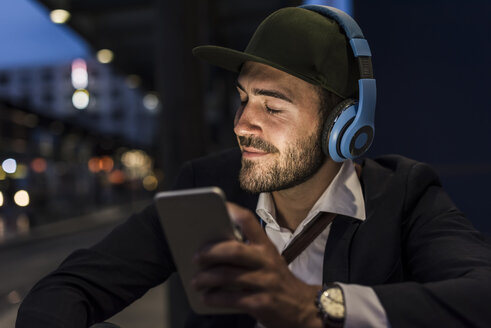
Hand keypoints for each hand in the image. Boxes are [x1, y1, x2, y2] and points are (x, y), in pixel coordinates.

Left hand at [192, 202, 321, 327]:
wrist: (303, 307)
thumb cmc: (276, 280)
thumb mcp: (268, 260)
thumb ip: (246, 252)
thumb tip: (211, 249)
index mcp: (266, 247)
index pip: (249, 222)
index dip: (232, 212)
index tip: (217, 208)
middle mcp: (266, 261)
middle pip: (234, 250)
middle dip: (210, 252)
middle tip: (196, 257)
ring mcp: (265, 282)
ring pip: (228, 276)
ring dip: (206, 278)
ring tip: (196, 281)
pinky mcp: (261, 303)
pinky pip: (232, 299)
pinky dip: (215, 298)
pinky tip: (206, 298)